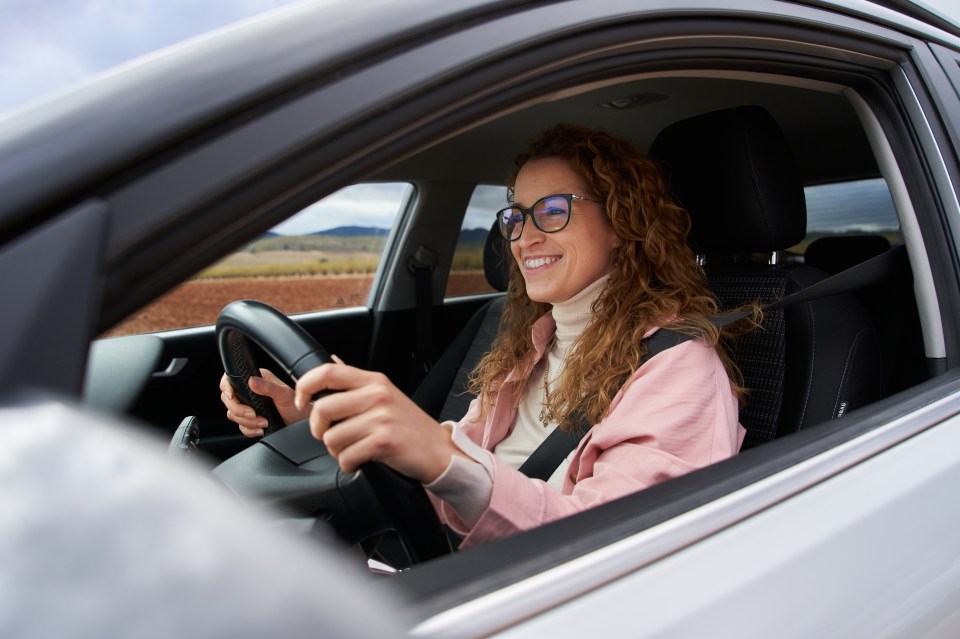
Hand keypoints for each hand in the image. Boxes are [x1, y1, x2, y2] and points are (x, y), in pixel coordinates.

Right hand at [219, 369, 310, 436]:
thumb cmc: (297, 406)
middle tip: (254, 414)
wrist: (301, 423)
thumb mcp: (284, 395)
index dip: (226, 388)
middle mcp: (250, 392)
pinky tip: (261, 429)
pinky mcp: (250, 420)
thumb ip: (268, 388)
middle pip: (228, 400)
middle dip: (240, 410)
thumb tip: (251, 381)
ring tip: (264, 422)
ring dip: (247, 422)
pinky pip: (241, 427)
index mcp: (256, 379)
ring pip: (233, 415)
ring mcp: (249, 406)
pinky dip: (250, 430)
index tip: (231, 396)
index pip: (230, 380)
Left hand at [294, 362, 464, 482]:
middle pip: (322, 408)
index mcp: (375, 381)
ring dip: (336, 451)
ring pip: (331, 437)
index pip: (328, 372)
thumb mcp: (387, 396)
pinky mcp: (384, 441)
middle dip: (319, 429)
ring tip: (353, 450)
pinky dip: (348, 464)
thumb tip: (331, 362)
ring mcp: (382, 418)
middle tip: (331, 436)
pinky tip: (361, 461)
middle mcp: (377, 395)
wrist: (440, 451)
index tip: (301, 401)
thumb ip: (358, 385)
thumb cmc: (411, 427)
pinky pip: (346, 457)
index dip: (305, 385)